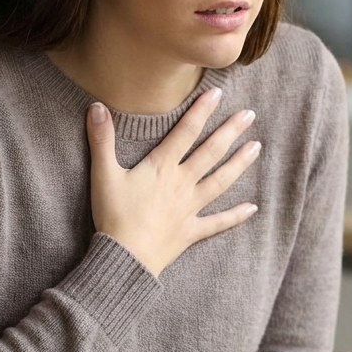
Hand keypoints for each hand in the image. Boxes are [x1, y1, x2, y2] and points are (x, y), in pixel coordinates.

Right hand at [86, 87, 260, 276]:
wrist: (124, 258)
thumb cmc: (113, 216)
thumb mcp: (103, 174)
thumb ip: (101, 140)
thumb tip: (96, 107)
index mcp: (162, 167)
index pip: (186, 132)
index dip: (201, 111)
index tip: (217, 93)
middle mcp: (182, 183)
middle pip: (211, 152)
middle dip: (231, 132)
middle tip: (250, 115)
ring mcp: (190, 207)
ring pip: (220, 181)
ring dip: (239, 164)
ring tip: (256, 147)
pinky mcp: (191, 231)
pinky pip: (218, 222)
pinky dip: (235, 216)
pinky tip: (253, 208)